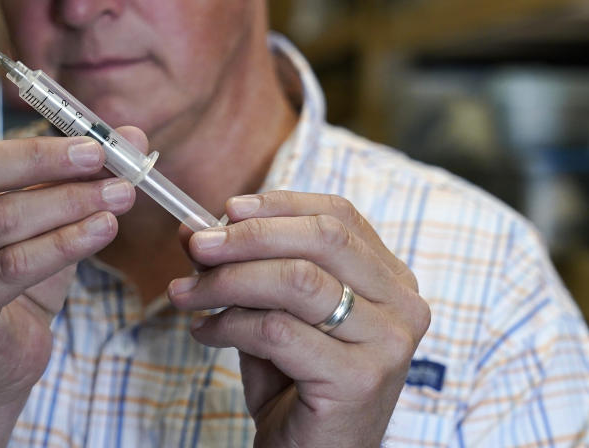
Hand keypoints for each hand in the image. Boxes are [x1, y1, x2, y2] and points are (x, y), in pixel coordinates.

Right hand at [0, 11, 141, 407]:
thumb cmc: (19, 271)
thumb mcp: (48, 209)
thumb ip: (76, 170)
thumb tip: (134, 137)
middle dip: (43, 156)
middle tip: (103, 154)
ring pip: (0, 218)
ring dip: (69, 201)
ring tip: (122, 192)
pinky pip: (13, 265)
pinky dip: (65, 243)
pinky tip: (103, 229)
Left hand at [167, 191, 430, 447]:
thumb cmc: (294, 383)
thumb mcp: (271, 311)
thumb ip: (244, 268)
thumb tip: (194, 228)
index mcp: (390, 279)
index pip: (338, 216)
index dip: (279, 205)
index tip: (226, 209)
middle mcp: (402, 306)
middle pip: (322, 239)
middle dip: (249, 236)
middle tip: (196, 245)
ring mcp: (387, 343)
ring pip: (298, 281)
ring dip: (228, 280)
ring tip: (186, 293)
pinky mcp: (360, 380)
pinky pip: (278, 332)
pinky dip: (229, 325)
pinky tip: (205, 333)